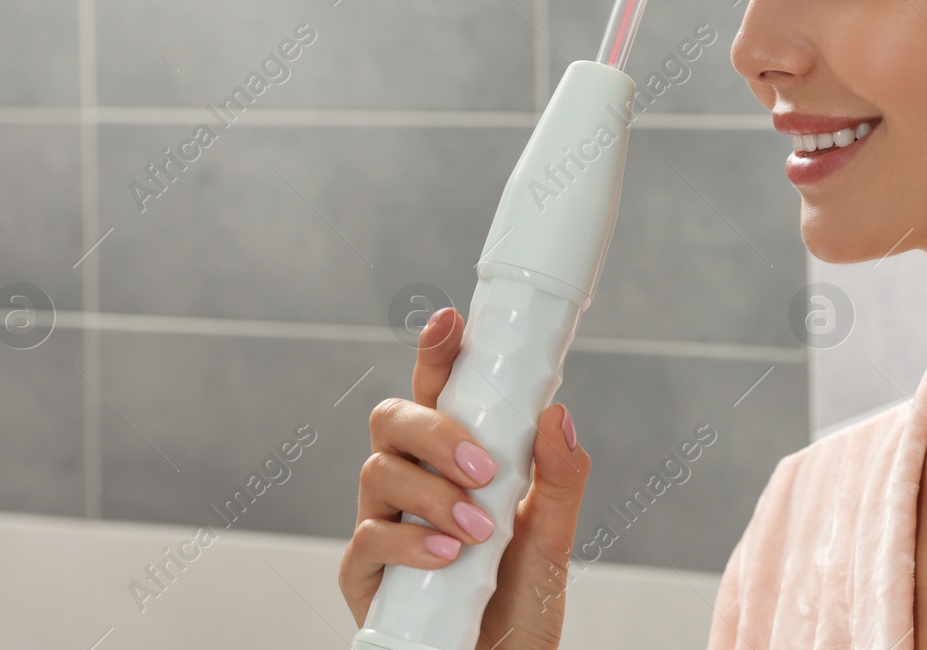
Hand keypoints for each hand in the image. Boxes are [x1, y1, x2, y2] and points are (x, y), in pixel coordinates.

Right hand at [339, 306, 592, 649]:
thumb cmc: (521, 603)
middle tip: (484, 469)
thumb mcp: (555, 540)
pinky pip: (366, 537)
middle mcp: (411, 483)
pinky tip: (446, 557)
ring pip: (377, 471)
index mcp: (454, 460)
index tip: (450, 323)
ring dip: (432, 493)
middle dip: (436, 431)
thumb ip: (561, 480)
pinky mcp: (365, 575)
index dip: (435, 352)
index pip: (436, 392)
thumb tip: (557, 417)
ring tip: (477, 531)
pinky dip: (408, 541)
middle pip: (392, 419)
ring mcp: (383, 524)